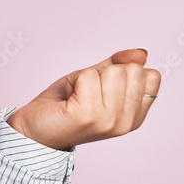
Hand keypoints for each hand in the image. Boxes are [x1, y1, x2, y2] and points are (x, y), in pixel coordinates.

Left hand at [8, 48, 160, 150]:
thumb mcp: (95, 79)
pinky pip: (87, 76)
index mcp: (134, 116)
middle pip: (132, 70)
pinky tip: (67, 99)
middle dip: (103, 73)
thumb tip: (142, 53)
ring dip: (87, 77)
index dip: (123, 71)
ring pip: (112, 71)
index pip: (150, 75)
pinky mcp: (88, 115)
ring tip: (75, 96)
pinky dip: (73, 81)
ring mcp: (109, 120)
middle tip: (84, 93)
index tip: (102, 88)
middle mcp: (126, 122)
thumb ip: (119, 65)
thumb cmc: (63, 104)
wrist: (32, 129)